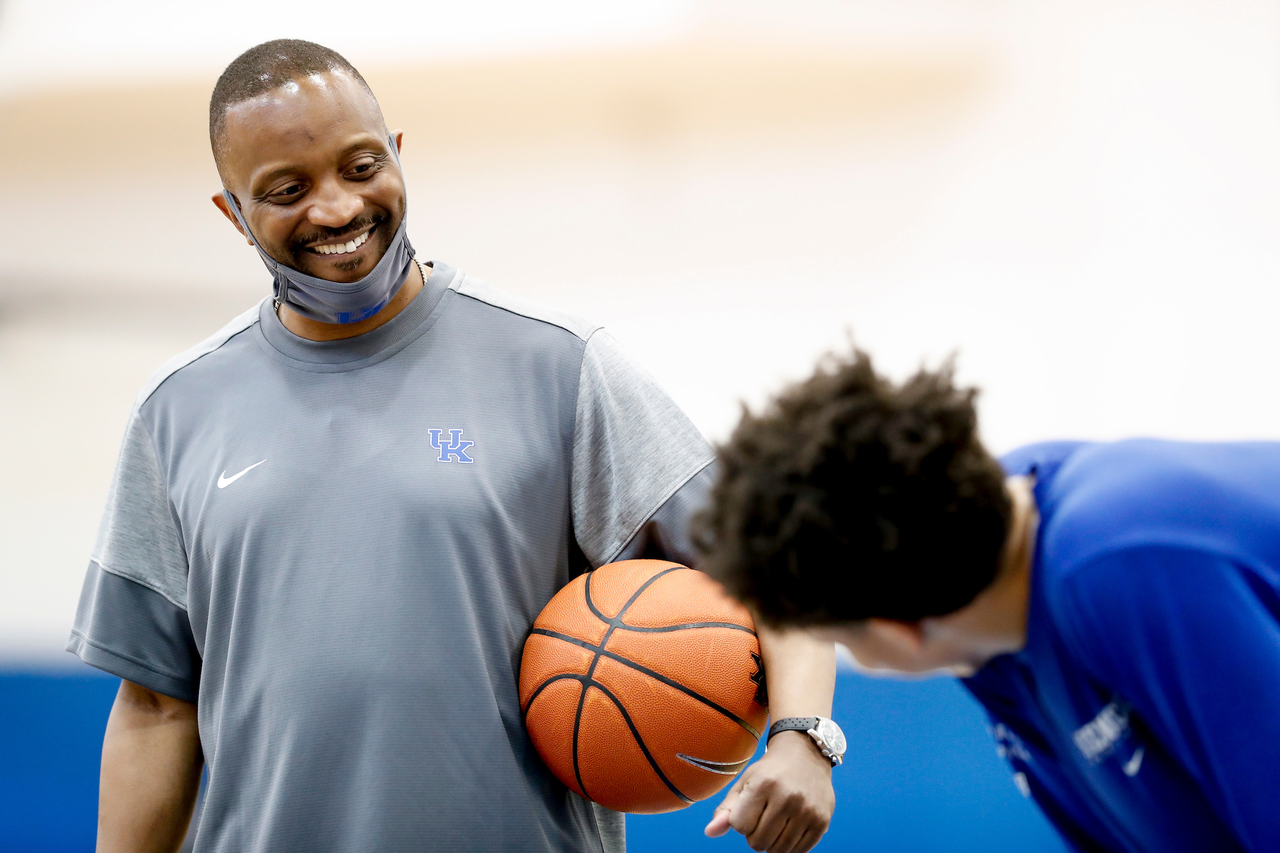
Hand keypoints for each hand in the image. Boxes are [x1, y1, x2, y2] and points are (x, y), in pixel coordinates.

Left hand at [704, 731, 834, 852]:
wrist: (806, 755)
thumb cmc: (769, 772)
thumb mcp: (744, 782)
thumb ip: (726, 810)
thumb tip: (710, 833)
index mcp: (763, 785)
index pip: (740, 826)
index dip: (741, 821)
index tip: (749, 809)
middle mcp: (787, 797)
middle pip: (758, 842)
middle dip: (755, 835)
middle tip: (763, 817)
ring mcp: (807, 810)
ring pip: (778, 851)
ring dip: (772, 842)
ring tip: (776, 822)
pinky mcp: (822, 821)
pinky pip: (799, 852)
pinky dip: (790, 846)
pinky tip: (790, 828)